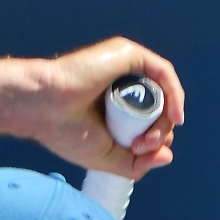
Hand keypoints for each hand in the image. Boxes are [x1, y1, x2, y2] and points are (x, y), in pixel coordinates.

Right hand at [0, 37, 184, 179]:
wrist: (44, 110)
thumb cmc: (65, 133)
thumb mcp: (106, 158)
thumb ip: (137, 163)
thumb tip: (168, 156)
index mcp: (114, 106)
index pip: (148, 121)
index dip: (154, 139)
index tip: (140, 152)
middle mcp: (122, 85)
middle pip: (159, 107)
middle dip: (160, 132)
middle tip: (142, 146)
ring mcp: (126, 68)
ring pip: (163, 93)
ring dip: (164, 120)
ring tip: (149, 138)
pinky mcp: (128, 56)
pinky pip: (163, 73)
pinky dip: (175, 95)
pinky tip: (175, 116)